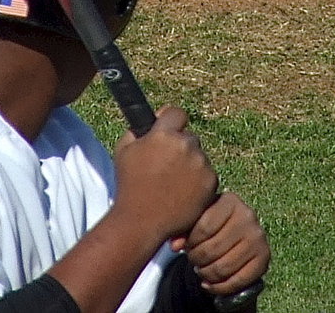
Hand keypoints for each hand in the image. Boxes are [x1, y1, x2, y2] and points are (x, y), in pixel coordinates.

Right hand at [112, 106, 218, 242]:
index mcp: (164, 134)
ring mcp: (200, 164)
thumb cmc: (130, 185)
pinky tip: (183, 193)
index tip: (167, 130)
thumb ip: (138, 130)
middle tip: (167, 165)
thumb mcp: (124, 150)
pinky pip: (207, 174)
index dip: (171, 120)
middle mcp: (185, 145)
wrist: (141, 221)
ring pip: (199, 156)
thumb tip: (151, 121)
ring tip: (173, 183)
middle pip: (189, 137)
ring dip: (190, 164)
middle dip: (180, 147)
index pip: (176, 113)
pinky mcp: (211, 182)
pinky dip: (199, 181)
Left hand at [171, 191, 269, 297]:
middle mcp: (248, 216)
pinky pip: (238, 281)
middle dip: (197, 259)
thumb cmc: (212, 222)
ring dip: (206, 274)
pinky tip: (209, 283)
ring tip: (200, 270)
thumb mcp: (199, 219)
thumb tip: (174, 246)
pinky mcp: (264, 258)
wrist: (238, 233)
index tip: (185, 246)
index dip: (190, 242)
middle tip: (192, 260)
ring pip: (224, 267)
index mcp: (230, 200)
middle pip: (213, 249)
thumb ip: (184, 229)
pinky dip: (219, 287)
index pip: (204, 227)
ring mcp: (258, 238)